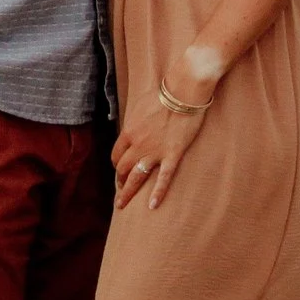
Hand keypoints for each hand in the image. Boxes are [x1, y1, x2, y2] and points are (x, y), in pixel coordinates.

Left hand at [112, 82, 210, 208]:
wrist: (183, 93)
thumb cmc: (162, 95)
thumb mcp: (139, 106)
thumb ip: (134, 121)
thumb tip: (131, 128)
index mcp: (128, 132)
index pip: (116, 154)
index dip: (116, 164)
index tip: (118, 170)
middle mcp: (138, 144)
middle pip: (122, 167)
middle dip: (119, 179)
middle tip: (120, 189)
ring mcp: (155, 152)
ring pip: (136, 177)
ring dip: (128, 191)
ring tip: (123, 203)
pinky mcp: (173, 155)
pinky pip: (163, 178)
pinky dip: (157, 193)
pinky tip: (153, 206)